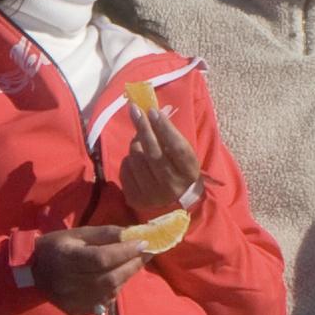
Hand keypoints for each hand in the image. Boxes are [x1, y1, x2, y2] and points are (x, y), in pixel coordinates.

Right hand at [30, 226, 147, 314]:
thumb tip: (134, 234)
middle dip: (132, 265)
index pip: (102, 258)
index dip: (125, 252)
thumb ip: (105, 234)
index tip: (144, 243)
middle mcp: (69, 282)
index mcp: (66, 258)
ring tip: (133, 264)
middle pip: (109, 278)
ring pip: (110, 291)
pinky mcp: (75, 311)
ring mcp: (72, 300)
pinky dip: (115, 290)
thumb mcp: (78, 234)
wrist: (32, 272)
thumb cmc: (57, 246)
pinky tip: (116, 279)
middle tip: (147, 254)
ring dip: (126, 277)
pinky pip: (104, 302)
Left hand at [117, 100, 201, 219]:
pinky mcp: (136, 199)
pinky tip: (136, 160)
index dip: (164, 128)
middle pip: (153, 152)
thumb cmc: (178, 170)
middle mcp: (172, 186)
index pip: (177, 147)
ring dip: (135, 144)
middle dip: (143, 128)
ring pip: (136, 159)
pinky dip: (128, 159)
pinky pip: (125, 169)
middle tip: (135, 110)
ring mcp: (152, 195)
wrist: (173, 203)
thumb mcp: (182, 155)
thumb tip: (149, 112)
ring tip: (140, 142)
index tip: (152, 111)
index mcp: (189, 173)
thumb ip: (169, 136)